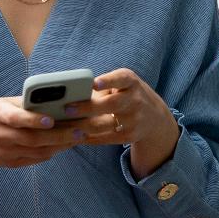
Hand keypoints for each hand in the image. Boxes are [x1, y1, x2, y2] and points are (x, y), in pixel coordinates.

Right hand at [0, 98, 81, 179]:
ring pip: (37, 151)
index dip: (33, 120)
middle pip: (33, 138)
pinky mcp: (10, 163)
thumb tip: (50, 100)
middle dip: (59, 135)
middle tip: (79, 130)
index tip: (50, 119)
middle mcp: (1, 136)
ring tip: (77, 137)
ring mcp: (6, 152)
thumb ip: (23, 103)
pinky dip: (50, 152)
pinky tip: (62, 145)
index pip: (16, 119)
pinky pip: (34, 159)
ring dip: (59, 145)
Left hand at [62, 68, 179, 178]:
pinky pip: (105, 138)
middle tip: (67, 109)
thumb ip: (101, 86)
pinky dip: (88, 138)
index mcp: (130, 82)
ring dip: (82, 126)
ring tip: (65, 125)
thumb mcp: (122, 85)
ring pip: (104, 124)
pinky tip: (74, 136)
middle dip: (88, 107)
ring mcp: (134, 119)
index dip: (108, 81)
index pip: (121, 79)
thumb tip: (70, 93)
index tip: (94, 84)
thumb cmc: (127, 95)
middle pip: (111, 104)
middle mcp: (135, 99)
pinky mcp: (130, 136)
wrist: (153, 117)